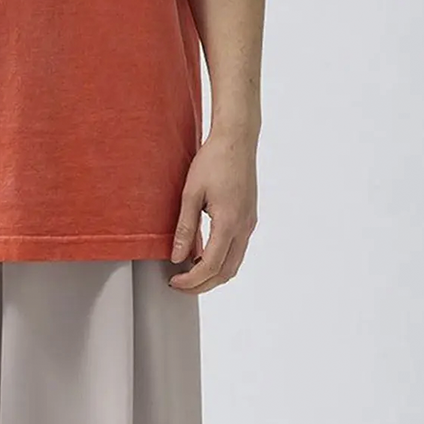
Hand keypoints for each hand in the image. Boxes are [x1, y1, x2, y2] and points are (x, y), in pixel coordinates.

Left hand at [167, 130, 258, 294]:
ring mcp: (249, 223)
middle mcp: (244, 227)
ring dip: (213, 273)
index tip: (173, 282)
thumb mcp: (191, 193)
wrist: (237, 140)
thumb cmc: (213, 160)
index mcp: (229, 223)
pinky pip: (237, 249)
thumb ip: (185, 227)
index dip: (191, 280)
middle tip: (180, 284)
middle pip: (226, 272)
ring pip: (234, 263)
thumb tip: (176, 257)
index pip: (211, 266)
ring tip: (188, 271)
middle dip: (202, 284)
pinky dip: (221, 259)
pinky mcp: (249, 218)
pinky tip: (202, 252)